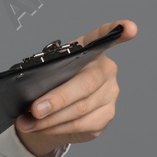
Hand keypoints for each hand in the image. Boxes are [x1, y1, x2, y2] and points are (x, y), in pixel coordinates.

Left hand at [14, 19, 136, 156]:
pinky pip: (81, 124)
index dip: (118, 30)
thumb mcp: (47, 70)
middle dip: (58, 99)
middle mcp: (106, 69)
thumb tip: (30, 92)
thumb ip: (44, 74)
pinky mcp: (107, 115)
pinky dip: (57, 128)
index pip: (105, 36)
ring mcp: (110, 93)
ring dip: (50, 120)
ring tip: (27, 123)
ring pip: (81, 109)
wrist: (55, 107)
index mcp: (90, 50)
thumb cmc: (52, 80)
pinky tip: (42, 128)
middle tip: (35, 109)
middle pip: (86, 84)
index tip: (130, 28)